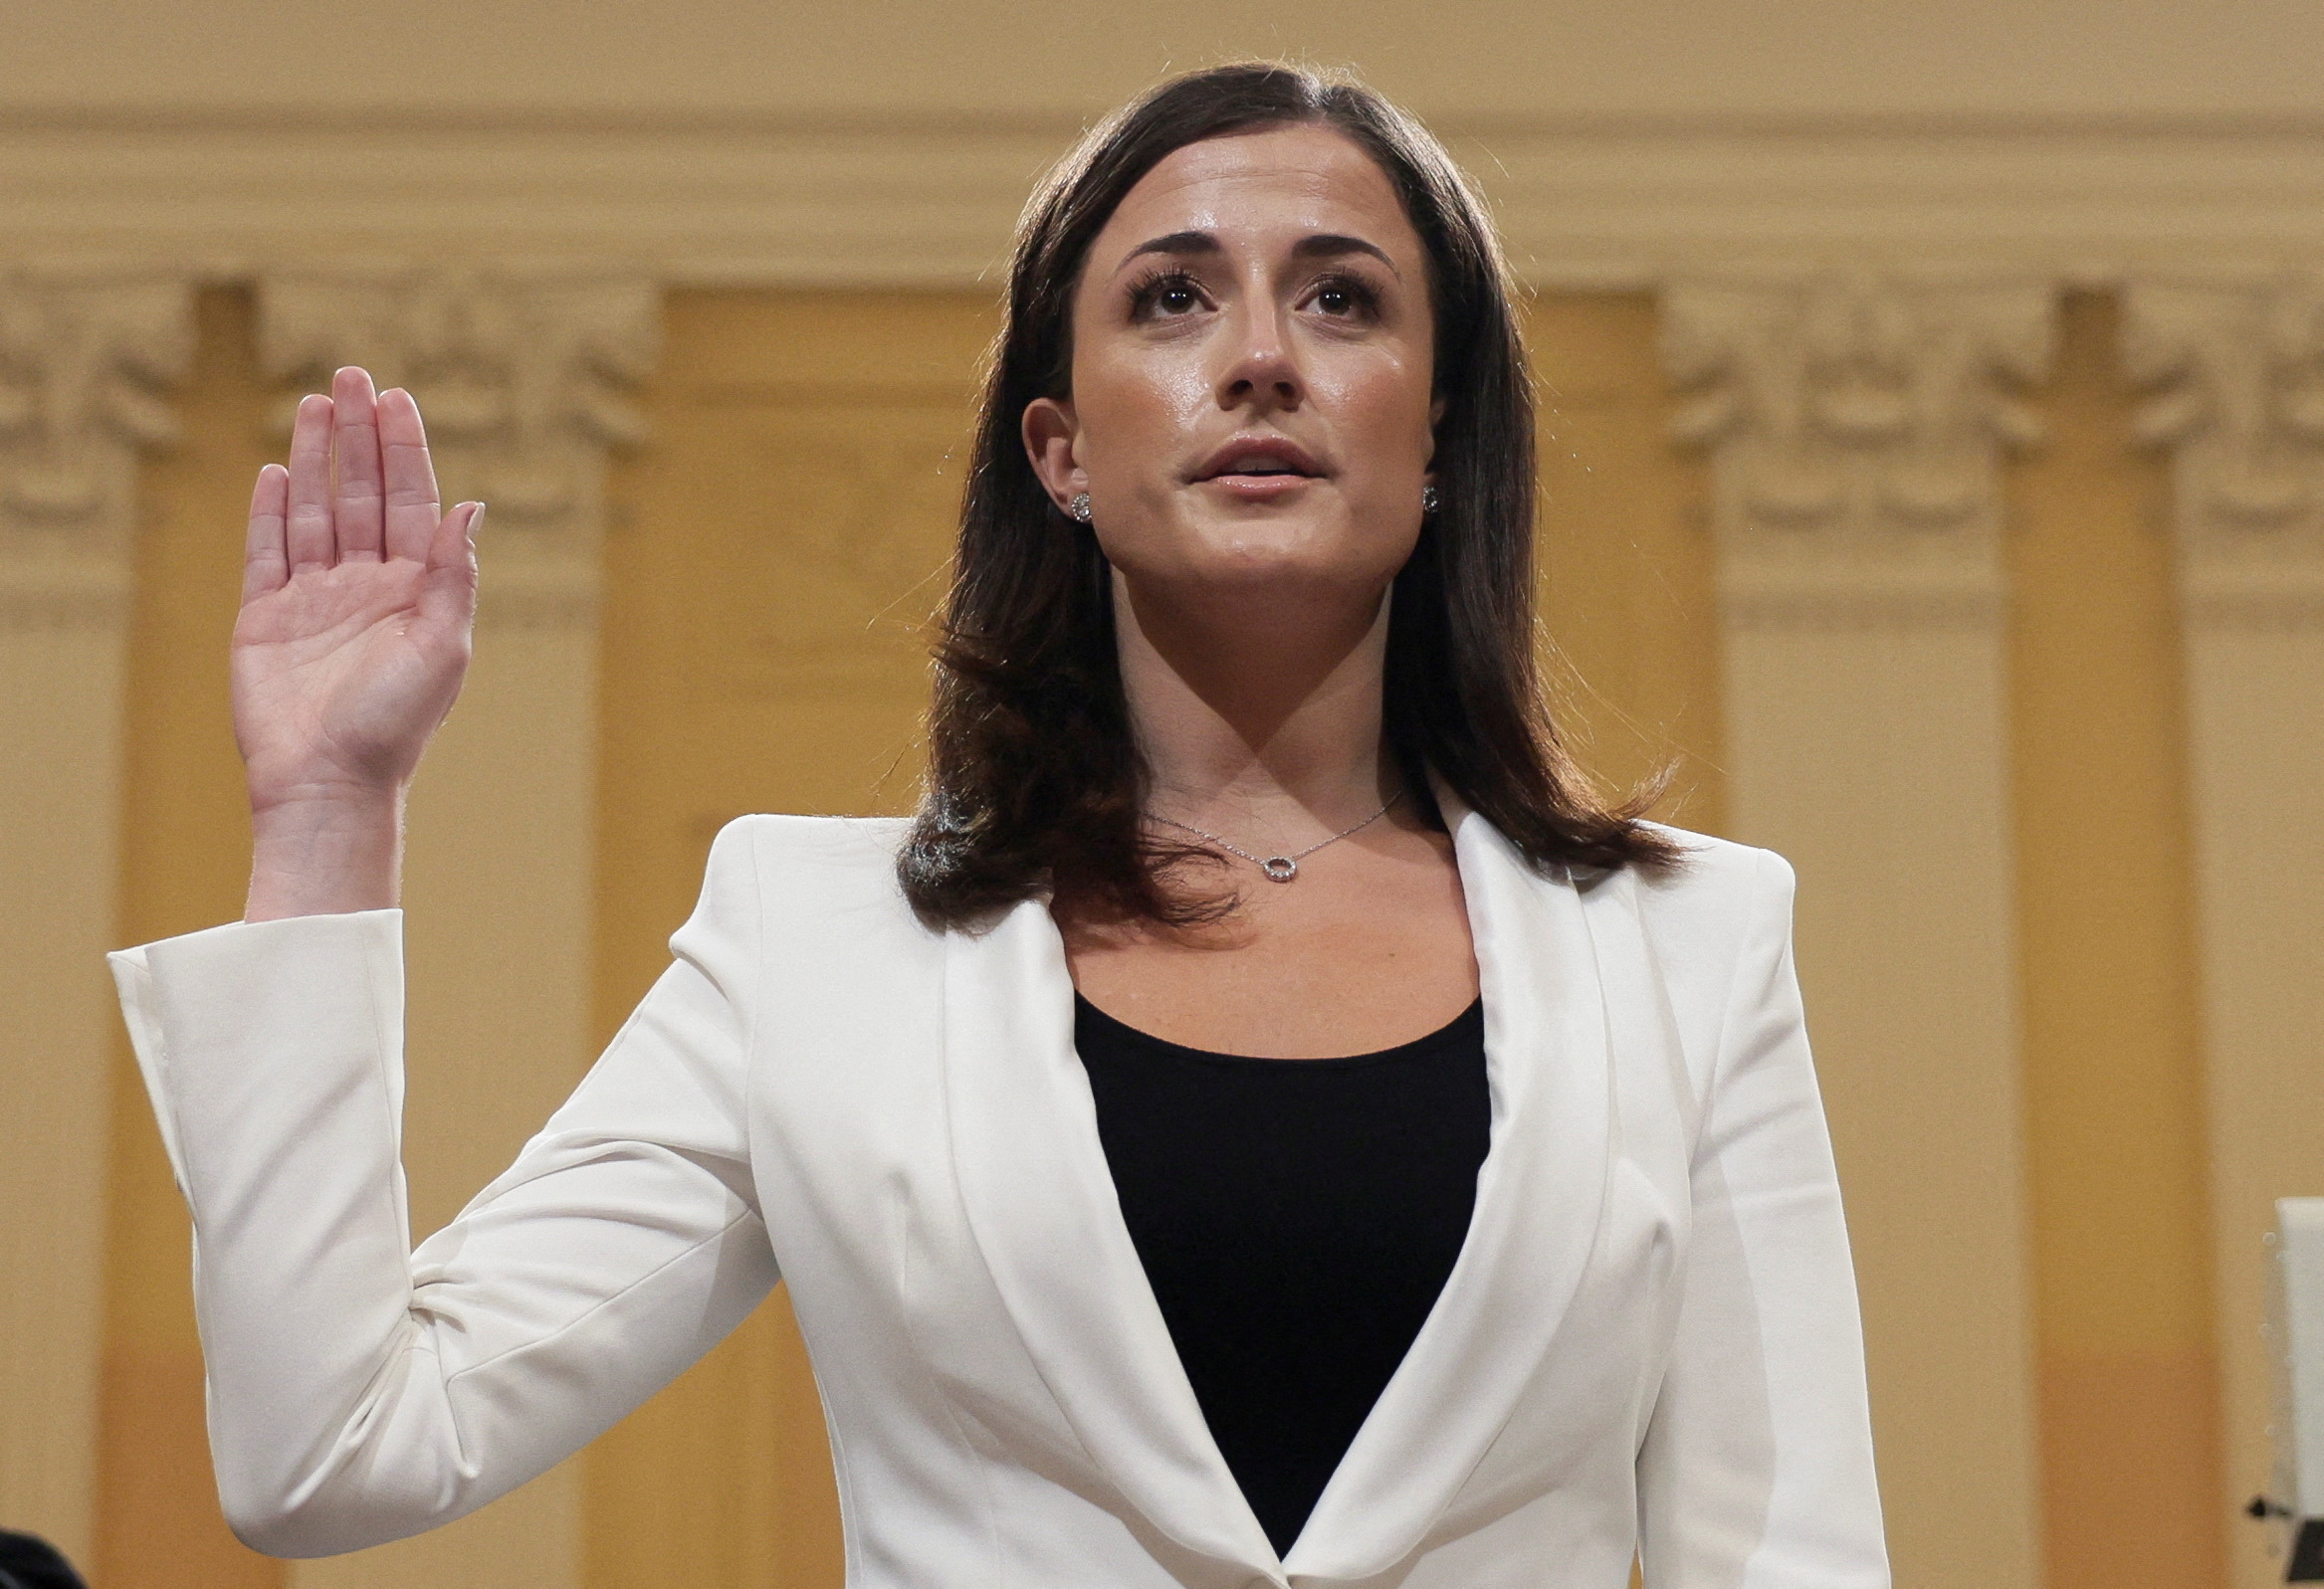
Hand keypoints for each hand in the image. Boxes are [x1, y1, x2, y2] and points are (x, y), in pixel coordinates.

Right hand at [234, 367, 479, 917]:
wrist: (328, 781)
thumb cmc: (396, 723)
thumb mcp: (442, 646)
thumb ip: (452, 575)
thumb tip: (469, 505)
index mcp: (414, 590)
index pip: (409, 502)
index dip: (404, 449)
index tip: (399, 398)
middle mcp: (365, 586)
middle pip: (359, 492)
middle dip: (359, 434)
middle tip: (353, 375)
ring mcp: (313, 599)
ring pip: (313, 510)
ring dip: (314, 456)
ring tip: (315, 402)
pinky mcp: (264, 618)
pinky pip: (266, 552)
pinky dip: (268, 511)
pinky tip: (274, 470)